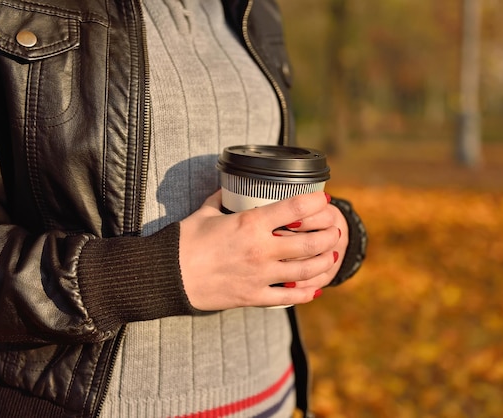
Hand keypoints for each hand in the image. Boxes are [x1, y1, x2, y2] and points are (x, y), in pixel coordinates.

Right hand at [179, 190, 343, 310]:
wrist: (168, 276)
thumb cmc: (184, 242)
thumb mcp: (205, 212)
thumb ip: (221, 198)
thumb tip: (227, 188)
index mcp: (250, 223)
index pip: (295, 208)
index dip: (316, 202)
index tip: (324, 200)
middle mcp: (261, 249)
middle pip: (309, 243)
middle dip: (328, 236)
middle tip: (334, 230)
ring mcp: (260, 275)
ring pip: (305, 271)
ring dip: (324, 263)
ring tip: (331, 256)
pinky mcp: (254, 296)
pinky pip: (287, 297)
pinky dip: (305, 293)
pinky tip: (314, 289)